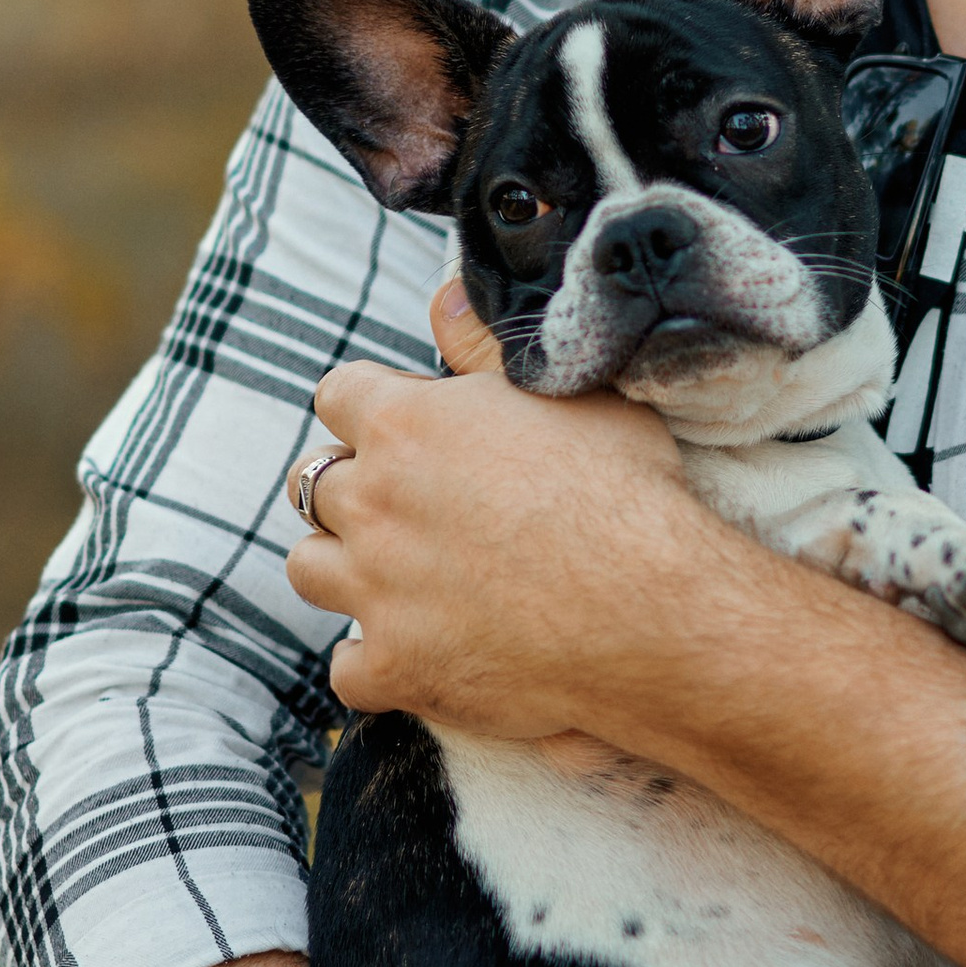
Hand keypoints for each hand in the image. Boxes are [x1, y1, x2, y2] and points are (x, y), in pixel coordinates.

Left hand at [285, 315, 706, 739]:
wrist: (656, 613)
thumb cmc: (626, 494)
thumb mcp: (571, 395)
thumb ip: (488, 349)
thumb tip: (442, 297)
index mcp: (405, 424)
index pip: (337, 395)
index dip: (371, 408)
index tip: (406, 428)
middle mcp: (372, 503)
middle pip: (313, 483)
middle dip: (354, 488)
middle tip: (412, 505)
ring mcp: (376, 591)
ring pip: (309, 569)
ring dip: (344, 567)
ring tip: (398, 573)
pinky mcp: (397, 669)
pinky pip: (347, 668)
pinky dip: (375, 661)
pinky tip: (420, 650)